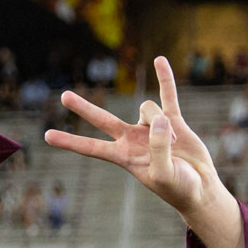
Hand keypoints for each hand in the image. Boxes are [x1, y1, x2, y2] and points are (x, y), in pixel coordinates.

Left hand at [46, 57, 243, 247]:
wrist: (200, 187)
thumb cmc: (178, 187)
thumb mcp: (164, 173)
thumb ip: (157, 148)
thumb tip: (155, 119)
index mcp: (123, 156)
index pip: (91, 147)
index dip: (70, 142)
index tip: (47, 136)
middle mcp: (132, 139)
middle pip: (102, 120)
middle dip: (84, 109)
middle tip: (63, 96)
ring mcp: (151, 127)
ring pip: (147, 109)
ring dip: (163, 127)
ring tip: (175, 145)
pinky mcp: (173, 120)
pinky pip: (167, 95)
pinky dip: (164, 78)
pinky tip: (158, 59)